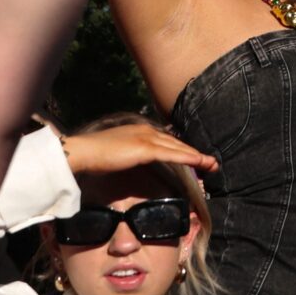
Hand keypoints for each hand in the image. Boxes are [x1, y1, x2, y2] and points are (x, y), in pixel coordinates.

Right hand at [63, 120, 218, 176]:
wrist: (84, 151)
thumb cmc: (95, 154)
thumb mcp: (117, 151)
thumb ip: (129, 152)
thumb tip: (135, 158)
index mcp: (139, 130)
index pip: (166, 140)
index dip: (182, 150)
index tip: (194, 158)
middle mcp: (146, 131)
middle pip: (176, 142)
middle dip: (194, 153)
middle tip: (210, 162)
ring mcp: (146, 138)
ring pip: (177, 147)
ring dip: (196, 157)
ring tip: (211, 164)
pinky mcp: (145, 148)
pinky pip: (172, 154)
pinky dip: (188, 158)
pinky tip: (200, 162)